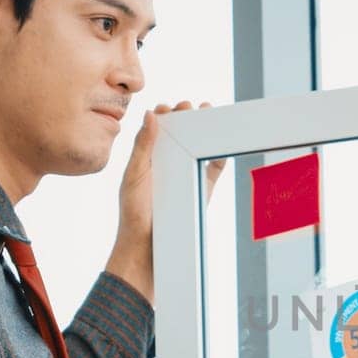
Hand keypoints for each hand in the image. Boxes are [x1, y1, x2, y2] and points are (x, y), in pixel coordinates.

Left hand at [106, 100, 222, 304]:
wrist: (147, 250)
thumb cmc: (135, 216)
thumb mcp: (135, 176)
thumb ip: (143, 146)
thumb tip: (152, 115)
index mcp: (147, 159)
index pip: (158, 131)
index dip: (165, 116)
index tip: (169, 107)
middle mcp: (167, 165)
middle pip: (181, 135)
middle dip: (188, 118)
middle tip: (192, 108)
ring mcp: (186, 176)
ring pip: (198, 148)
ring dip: (205, 132)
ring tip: (209, 116)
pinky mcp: (203, 190)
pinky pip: (214, 169)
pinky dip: (220, 155)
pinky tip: (223, 142)